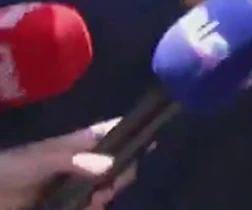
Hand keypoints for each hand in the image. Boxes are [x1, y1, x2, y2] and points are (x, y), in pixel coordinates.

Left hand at [0, 120, 133, 209]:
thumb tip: (112, 163)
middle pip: (114, 163)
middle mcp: (80, 163)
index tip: (152, 139)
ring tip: (96, 199)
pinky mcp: (66, 205)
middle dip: (121, 173)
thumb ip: (76, 160)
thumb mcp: (42, 159)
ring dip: (106, 194)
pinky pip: (90, 204)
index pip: (109, 133)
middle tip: (113, 183)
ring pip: (104, 187)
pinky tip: (91, 207)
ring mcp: (73, 185)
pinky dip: (94, 206)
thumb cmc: (12, 168)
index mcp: (75, 145)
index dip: (130, 133)